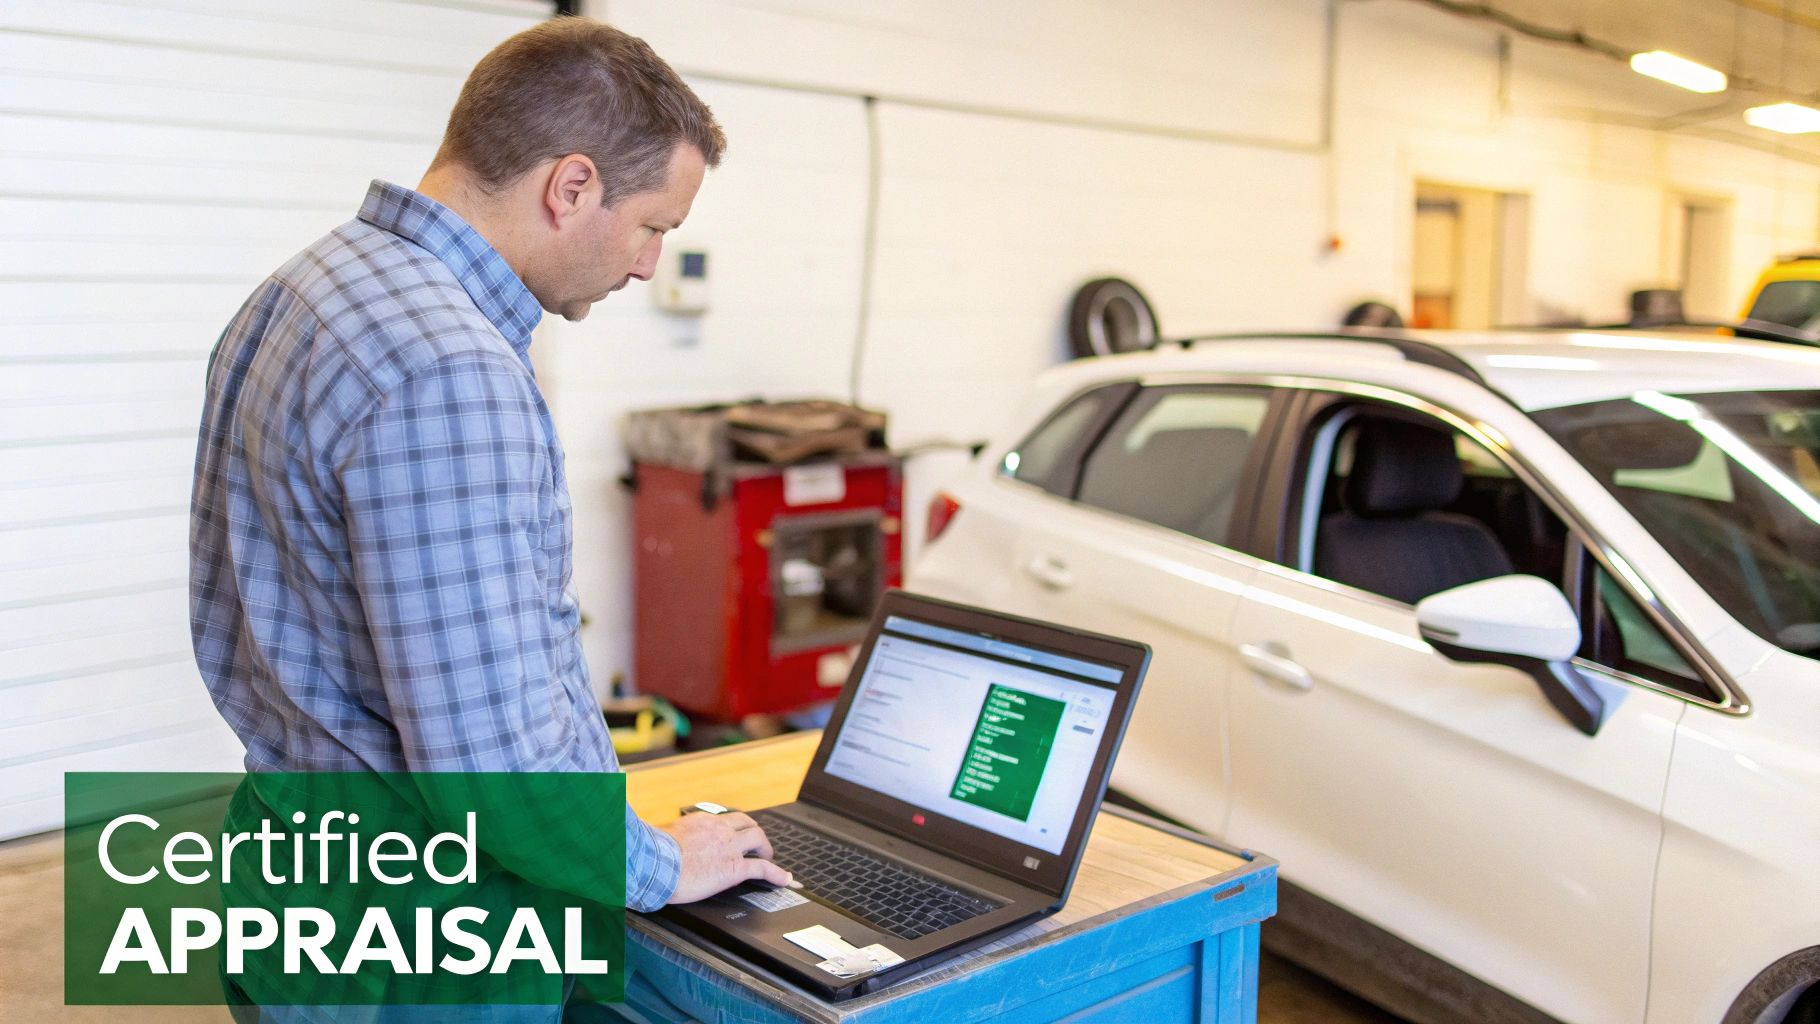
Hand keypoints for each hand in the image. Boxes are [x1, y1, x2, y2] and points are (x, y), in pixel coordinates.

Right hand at [661, 811, 792, 903]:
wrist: (657, 864)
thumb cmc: (654, 853)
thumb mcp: (664, 835)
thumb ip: (673, 837)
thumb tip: (663, 840)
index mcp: (703, 821)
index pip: (728, 819)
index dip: (737, 827)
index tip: (738, 833)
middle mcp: (720, 831)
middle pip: (748, 825)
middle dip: (756, 834)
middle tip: (757, 846)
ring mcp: (729, 848)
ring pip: (758, 839)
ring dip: (766, 848)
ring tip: (769, 858)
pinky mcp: (733, 869)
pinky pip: (762, 868)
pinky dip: (776, 874)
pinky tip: (783, 879)